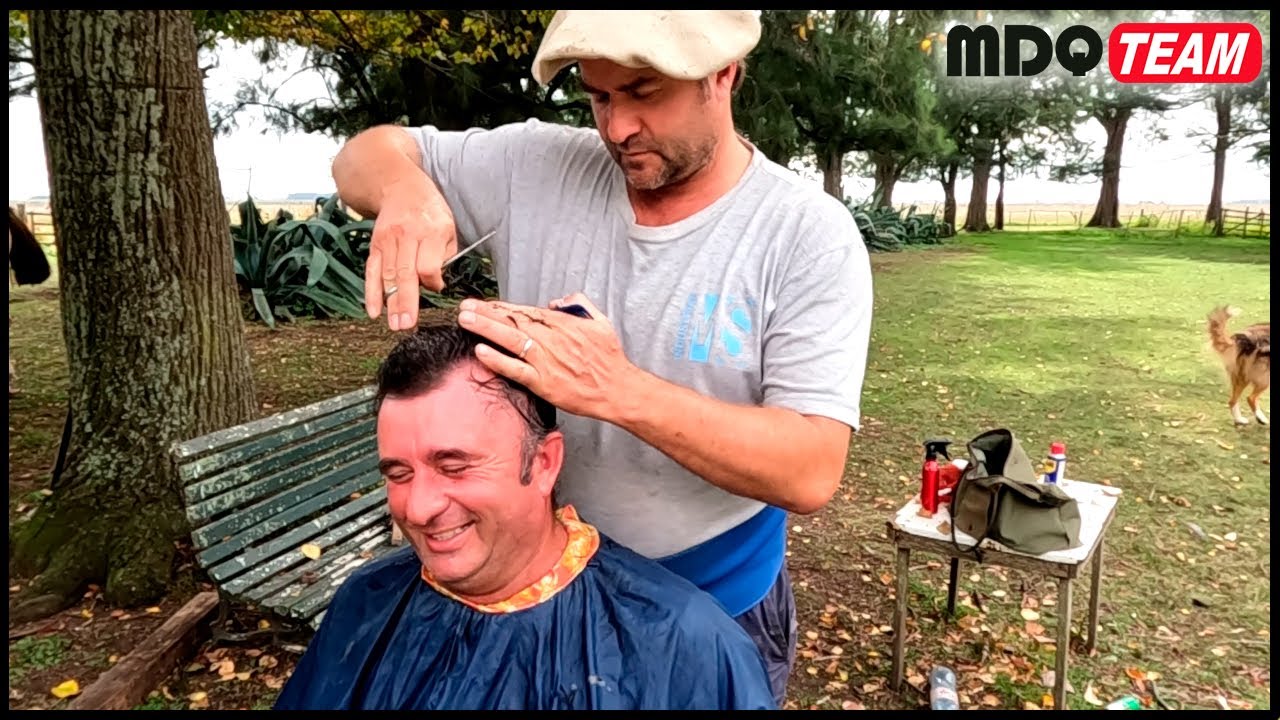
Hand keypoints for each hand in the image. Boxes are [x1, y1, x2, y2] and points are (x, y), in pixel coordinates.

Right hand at [363, 180, 457, 329]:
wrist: (400, 187)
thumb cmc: (430, 211)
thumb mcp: (448, 226)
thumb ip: (444, 255)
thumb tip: (435, 283)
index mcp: (430, 231)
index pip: (428, 265)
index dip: (432, 281)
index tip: (436, 286)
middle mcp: (406, 235)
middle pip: (405, 273)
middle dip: (406, 302)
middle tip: (406, 324)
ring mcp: (387, 240)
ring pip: (388, 276)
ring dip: (391, 303)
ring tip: (395, 324)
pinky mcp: (375, 245)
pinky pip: (372, 272)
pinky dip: (372, 292)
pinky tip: (374, 311)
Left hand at [457, 293, 641, 421]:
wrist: (618, 389)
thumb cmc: (609, 359)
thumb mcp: (600, 322)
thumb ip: (580, 304)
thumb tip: (558, 301)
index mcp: (563, 324)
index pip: (525, 311)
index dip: (502, 307)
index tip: (483, 303)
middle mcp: (552, 339)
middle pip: (513, 321)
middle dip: (486, 312)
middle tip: (464, 306)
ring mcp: (546, 361)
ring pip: (511, 340)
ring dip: (486, 328)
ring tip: (466, 320)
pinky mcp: (544, 383)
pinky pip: (516, 369)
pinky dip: (498, 360)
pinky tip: (481, 351)